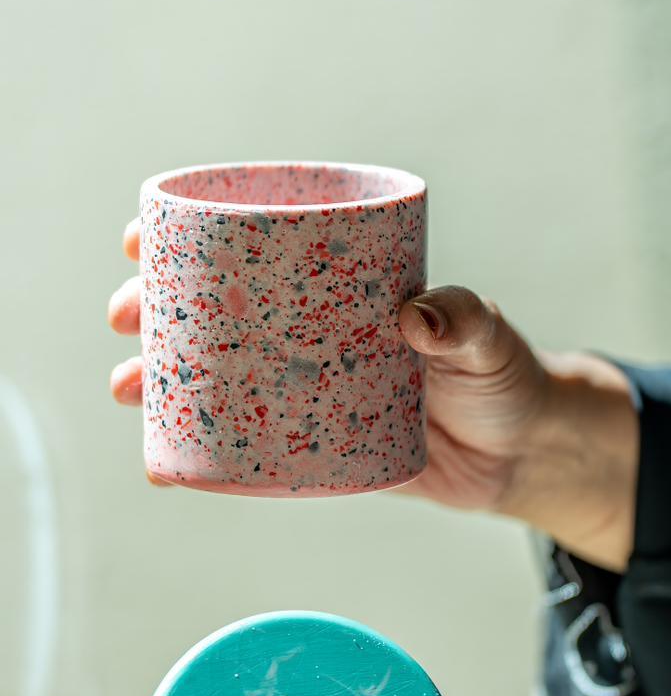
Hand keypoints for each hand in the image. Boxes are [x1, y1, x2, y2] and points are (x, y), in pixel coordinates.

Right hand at [109, 220, 638, 566]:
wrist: (523, 455)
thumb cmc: (507, 378)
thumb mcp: (489, 340)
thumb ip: (464, 322)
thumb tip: (414, 315)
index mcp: (341, 285)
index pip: (256, 245)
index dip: (191, 237)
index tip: (139, 237)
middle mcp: (314, 330)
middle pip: (219, 309)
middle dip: (157, 308)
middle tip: (123, 316)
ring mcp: (309, 389)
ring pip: (221, 374)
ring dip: (164, 377)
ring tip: (127, 388)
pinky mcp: (316, 448)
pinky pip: (248, 444)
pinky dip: (203, 449)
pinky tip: (165, 458)